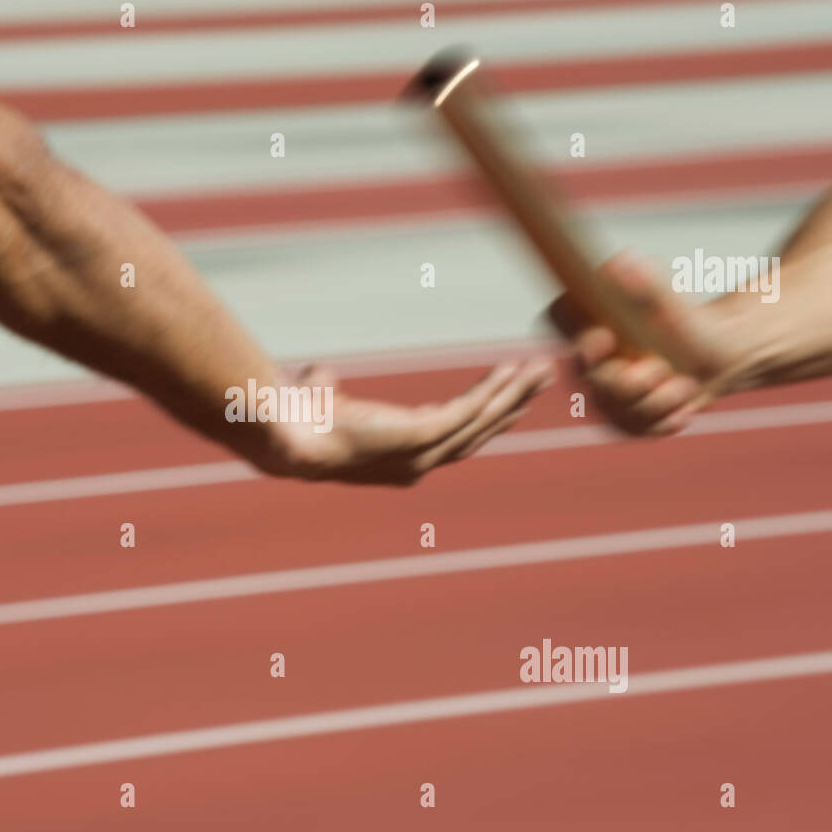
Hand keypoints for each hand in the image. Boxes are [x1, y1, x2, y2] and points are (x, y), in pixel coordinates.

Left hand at [265, 359, 554, 484]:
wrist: (289, 435)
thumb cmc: (297, 421)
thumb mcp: (322, 399)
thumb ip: (326, 387)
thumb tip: (320, 374)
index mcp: (399, 457)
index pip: (452, 436)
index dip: (481, 417)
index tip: (503, 397)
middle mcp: (417, 461)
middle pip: (478, 431)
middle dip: (511, 405)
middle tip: (539, 381)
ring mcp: (423, 451)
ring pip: (482, 419)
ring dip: (514, 394)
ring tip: (541, 370)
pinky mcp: (424, 435)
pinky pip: (470, 409)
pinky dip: (494, 389)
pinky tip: (513, 370)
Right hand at [547, 250, 744, 435]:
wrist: (722, 355)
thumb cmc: (693, 323)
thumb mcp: (675, 306)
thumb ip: (648, 288)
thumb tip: (621, 262)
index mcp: (592, 319)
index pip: (559, 316)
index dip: (574, 331)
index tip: (605, 338)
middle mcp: (589, 356)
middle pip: (588, 375)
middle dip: (629, 381)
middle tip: (663, 369)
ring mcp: (604, 391)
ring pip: (614, 408)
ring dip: (655, 402)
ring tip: (685, 387)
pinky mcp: (624, 419)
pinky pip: (632, 428)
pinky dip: (661, 420)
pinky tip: (682, 410)